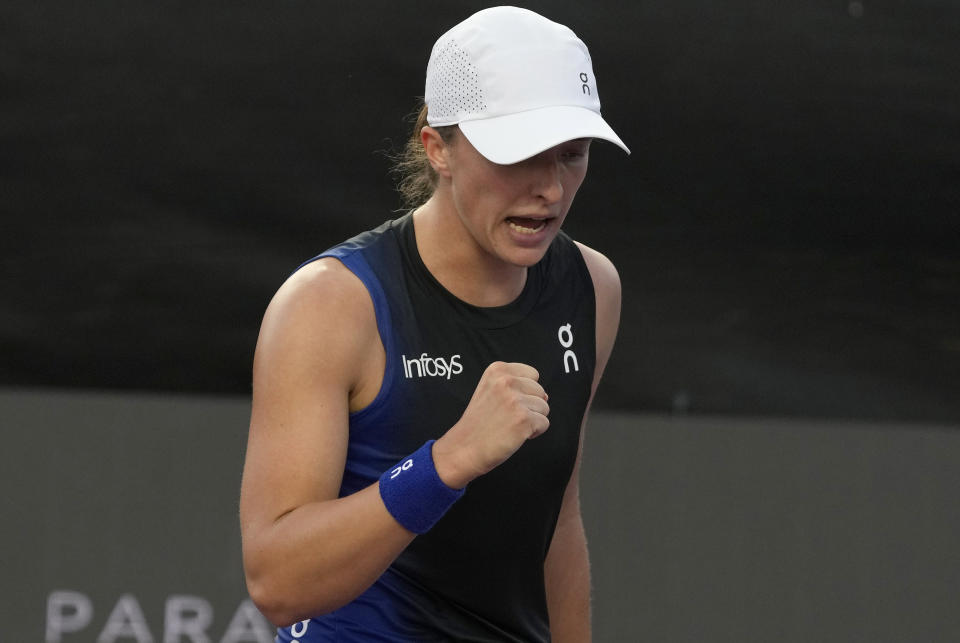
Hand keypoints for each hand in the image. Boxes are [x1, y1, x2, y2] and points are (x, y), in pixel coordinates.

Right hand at [432, 361, 548, 487]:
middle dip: (530, 406)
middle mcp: (506, 381)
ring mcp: (515, 400)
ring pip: (544, 407)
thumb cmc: (478, 423)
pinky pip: (544, 423)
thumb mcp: (489, 390)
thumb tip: (546, 395)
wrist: (463, 448)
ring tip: (510, 425)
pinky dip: (534, 432)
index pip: (533, 374)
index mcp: (497, 370)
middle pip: (540, 391)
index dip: (525, 392)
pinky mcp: (524, 419)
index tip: (507, 404)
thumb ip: (515, 386)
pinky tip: (515, 435)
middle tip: (507, 417)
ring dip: (532, 419)